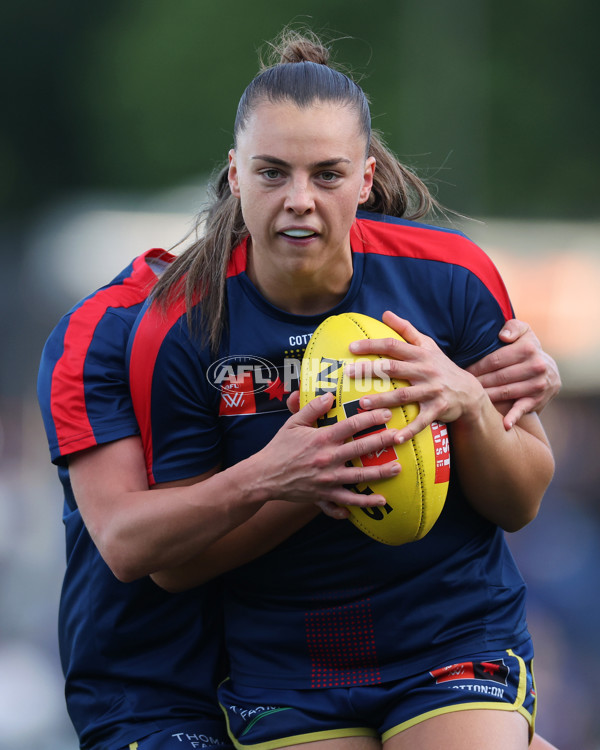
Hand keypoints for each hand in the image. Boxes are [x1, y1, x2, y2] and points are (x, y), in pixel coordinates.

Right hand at [257, 391, 402, 514]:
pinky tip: (381, 502)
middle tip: (401, 436)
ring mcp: (328, 479)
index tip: (387, 414)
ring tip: (398, 468)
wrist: (264, 477)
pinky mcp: (325, 496)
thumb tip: (330, 395)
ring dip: (381, 473)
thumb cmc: (279, 448)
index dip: (371, 418)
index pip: (351, 425)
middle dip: (383, 441)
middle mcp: (328, 459)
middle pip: (361, 449)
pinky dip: (364, 504)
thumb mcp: (293, 424)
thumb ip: (312, 408)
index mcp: (321, 438)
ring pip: (360, 477)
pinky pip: (347, 502)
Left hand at [346, 310, 484, 442]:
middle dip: (370, 370)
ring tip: (362, 404)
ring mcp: (432, 390)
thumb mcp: (427, 345)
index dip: (372, 345)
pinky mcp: (438, 409)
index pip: (392, 346)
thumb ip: (406, 330)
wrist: (469, 392)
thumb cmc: (440, 366)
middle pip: (394, 368)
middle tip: (349, 373)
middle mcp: (426, 370)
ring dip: (383, 401)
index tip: (351, 348)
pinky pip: (422, 421)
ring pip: (404, 396)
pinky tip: (393, 438)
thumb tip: (385, 313)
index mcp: (420, 354)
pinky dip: (409, 430)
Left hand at [466, 319, 560, 428]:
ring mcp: (538, 385)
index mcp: (528, 348)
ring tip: (470, 398)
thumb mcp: (523, 332)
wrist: (548, 369)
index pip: (495, 360)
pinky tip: (504, 425)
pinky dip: (514, 417)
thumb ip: (513, 328)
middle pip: (499, 377)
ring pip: (506, 392)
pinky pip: (523, 409)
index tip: (463, 372)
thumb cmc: (526, 348)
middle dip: (478, 382)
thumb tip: (502, 336)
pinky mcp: (538, 400)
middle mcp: (536, 366)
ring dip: (487, 397)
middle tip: (461, 387)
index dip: (477, 367)